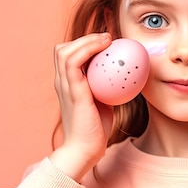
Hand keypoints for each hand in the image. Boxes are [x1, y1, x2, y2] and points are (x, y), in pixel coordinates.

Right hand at [49, 32, 113, 180]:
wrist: (85, 149)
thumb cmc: (95, 128)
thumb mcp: (102, 100)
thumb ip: (105, 86)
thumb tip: (125, 73)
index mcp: (67, 83)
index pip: (68, 55)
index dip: (84, 44)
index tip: (106, 42)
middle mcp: (62, 82)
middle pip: (62, 49)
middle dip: (84, 38)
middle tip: (107, 39)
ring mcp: (65, 86)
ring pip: (65, 51)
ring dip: (86, 40)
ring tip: (106, 40)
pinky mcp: (73, 91)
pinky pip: (73, 62)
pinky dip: (87, 49)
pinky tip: (105, 47)